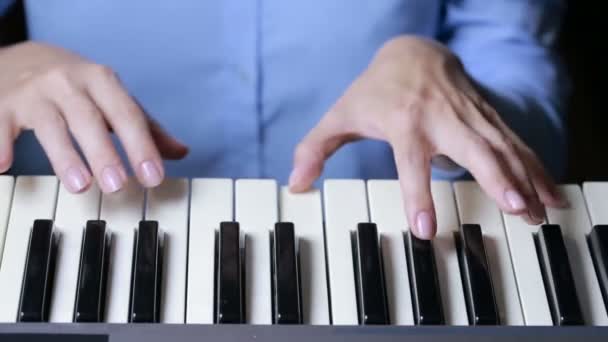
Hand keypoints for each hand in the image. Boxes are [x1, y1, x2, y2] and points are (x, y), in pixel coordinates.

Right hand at [0, 42, 187, 192]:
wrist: (24, 57)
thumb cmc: (78, 85)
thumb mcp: (112, 98)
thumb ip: (144, 126)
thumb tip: (180, 152)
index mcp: (102, 82)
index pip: (127, 115)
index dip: (142, 146)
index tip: (154, 177)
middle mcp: (69, 83)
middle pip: (89, 119)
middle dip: (104, 152)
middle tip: (117, 185)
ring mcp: (35, 93)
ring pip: (50, 125)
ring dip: (64, 156)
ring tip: (80, 185)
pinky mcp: (5, 104)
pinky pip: (1, 124)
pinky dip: (1, 143)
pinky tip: (3, 166)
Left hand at [289, 36, 565, 239]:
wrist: (414, 52)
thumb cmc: (376, 89)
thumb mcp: (341, 114)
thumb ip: (316, 148)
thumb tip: (296, 184)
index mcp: (404, 122)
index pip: (411, 162)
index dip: (418, 195)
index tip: (426, 230)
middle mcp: (442, 119)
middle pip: (474, 148)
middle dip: (497, 178)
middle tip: (515, 209)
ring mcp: (470, 117)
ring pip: (504, 148)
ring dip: (526, 179)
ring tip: (541, 212)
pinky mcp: (488, 118)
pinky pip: (516, 144)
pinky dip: (536, 169)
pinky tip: (551, 194)